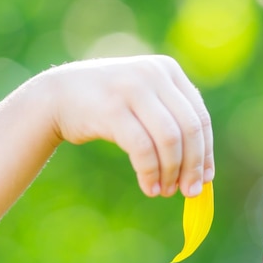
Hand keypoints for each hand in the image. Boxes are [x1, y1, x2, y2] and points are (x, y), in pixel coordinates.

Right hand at [40, 55, 213, 197]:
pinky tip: (150, 188)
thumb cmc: (109, 107)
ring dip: (171, 172)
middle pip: (189, 129)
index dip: (205, 152)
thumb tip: (203, 173)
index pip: (200, 117)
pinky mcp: (112, 108)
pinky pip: (142, 148)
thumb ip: (173, 125)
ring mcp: (132, 88)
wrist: (57, 96)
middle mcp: (153, 74)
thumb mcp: (146, 105)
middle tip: (190, 192)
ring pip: (169, 140)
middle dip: (193, 166)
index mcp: (168, 70)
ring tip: (165, 191)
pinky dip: (150, 173)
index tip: (206, 179)